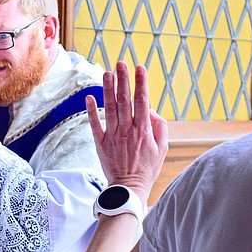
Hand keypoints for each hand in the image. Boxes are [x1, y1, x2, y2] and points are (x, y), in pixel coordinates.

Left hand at [86, 62, 167, 201]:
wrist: (128, 189)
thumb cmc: (147, 169)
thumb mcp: (162, 149)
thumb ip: (159, 127)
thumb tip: (151, 110)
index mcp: (144, 131)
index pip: (142, 102)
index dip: (141, 83)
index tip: (140, 68)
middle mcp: (127, 131)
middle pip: (125, 101)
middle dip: (123, 80)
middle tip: (121, 62)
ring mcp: (113, 137)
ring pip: (110, 109)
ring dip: (108, 90)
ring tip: (107, 73)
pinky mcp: (101, 144)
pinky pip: (95, 124)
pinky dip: (92, 110)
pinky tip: (89, 96)